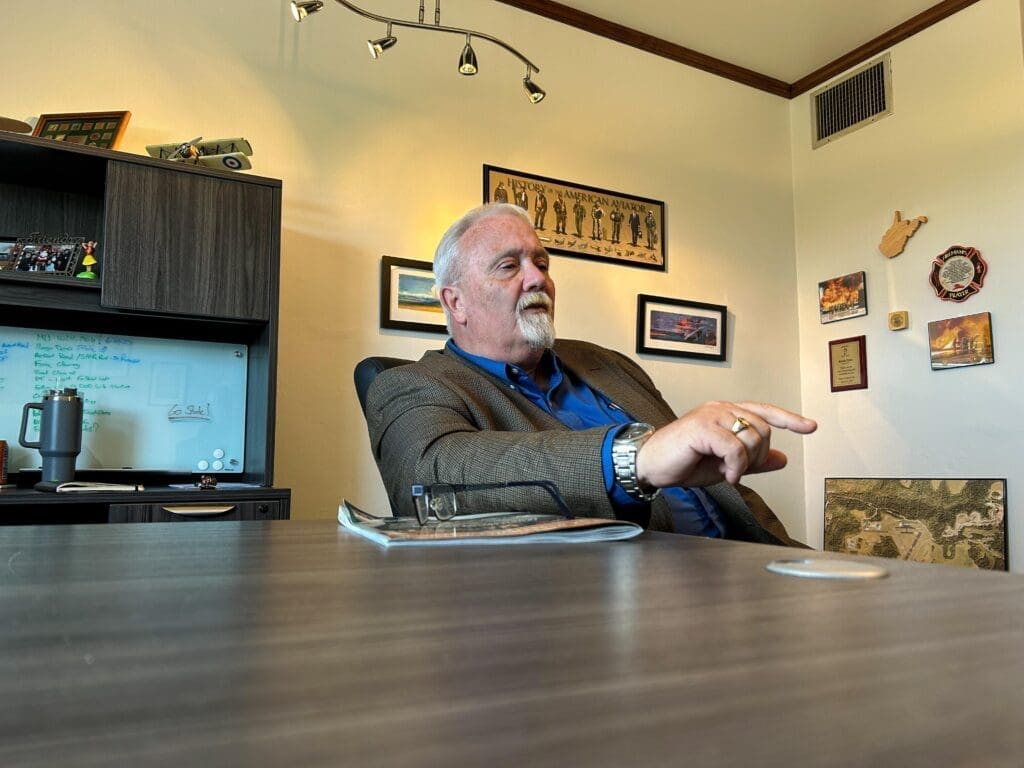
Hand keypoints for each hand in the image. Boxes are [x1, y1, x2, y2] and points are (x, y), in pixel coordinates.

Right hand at [634, 401, 816, 489]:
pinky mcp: (702, 428)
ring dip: (746, 463)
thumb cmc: (684, 462)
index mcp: (727, 412)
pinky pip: (734, 448)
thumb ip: (753, 460)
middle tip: (739, 470)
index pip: (765, 411)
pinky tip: (726, 474)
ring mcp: (711, 415)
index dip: (790, 419)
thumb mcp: (725, 465)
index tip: (810, 427)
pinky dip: (736, 467)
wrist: (651, 466)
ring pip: (751, 436)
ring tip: (728, 472)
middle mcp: (720, 408)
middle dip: (758, 455)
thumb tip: (782, 459)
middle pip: (763, 427)